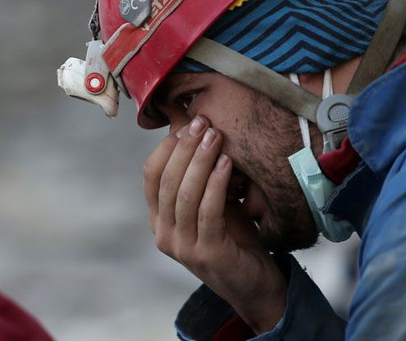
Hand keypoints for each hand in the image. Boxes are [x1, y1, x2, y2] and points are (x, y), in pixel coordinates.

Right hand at [144, 116, 286, 332]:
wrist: (254, 284)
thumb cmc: (234, 238)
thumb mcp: (212, 201)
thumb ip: (201, 174)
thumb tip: (195, 126)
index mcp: (159, 220)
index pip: (151, 175)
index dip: (168, 146)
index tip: (189, 122)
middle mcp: (164, 234)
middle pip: (166, 181)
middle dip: (185, 147)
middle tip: (204, 123)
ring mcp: (183, 247)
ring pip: (184, 194)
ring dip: (200, 161)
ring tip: (216, 137)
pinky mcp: (207, 253)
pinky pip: (208, 211)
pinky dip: (216, 183)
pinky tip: (227, 164)